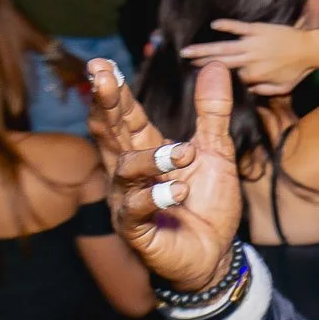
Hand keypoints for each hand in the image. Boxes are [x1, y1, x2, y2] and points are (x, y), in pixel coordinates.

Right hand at [87, 58, 242, 292]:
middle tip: (104, 77)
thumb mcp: (215, 152)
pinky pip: (135, 210)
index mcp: (144, 150)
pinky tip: (179, 191)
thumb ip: (212, 112)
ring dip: (152, 159)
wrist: (215, 255)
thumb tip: (214, 66)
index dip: (114, 90)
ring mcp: (127, 202)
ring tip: (182, 154)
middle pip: (109, 133)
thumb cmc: (207, 204)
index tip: (103, 64)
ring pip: (124, 170)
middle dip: (106, 104)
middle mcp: (128, 173)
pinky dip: (155, 197)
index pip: (124, 115)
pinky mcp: (136, 231)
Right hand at [179, 21, 317, 95]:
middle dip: (201, 62)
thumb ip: (264, 92)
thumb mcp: (283, 89)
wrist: (310, 49)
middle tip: (184, 60)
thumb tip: (248, 90)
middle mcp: (249, 61)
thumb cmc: (297, 70)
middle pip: (220, 63)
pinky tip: (214, 25)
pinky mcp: (257, 30)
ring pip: (224, 48)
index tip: (207, 74)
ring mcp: (252, 44)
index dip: (219, 76)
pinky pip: (239, 27)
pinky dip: (227, 26)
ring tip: (187, 50)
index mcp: (254, 77)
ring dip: (204, 49)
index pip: (232, 78)